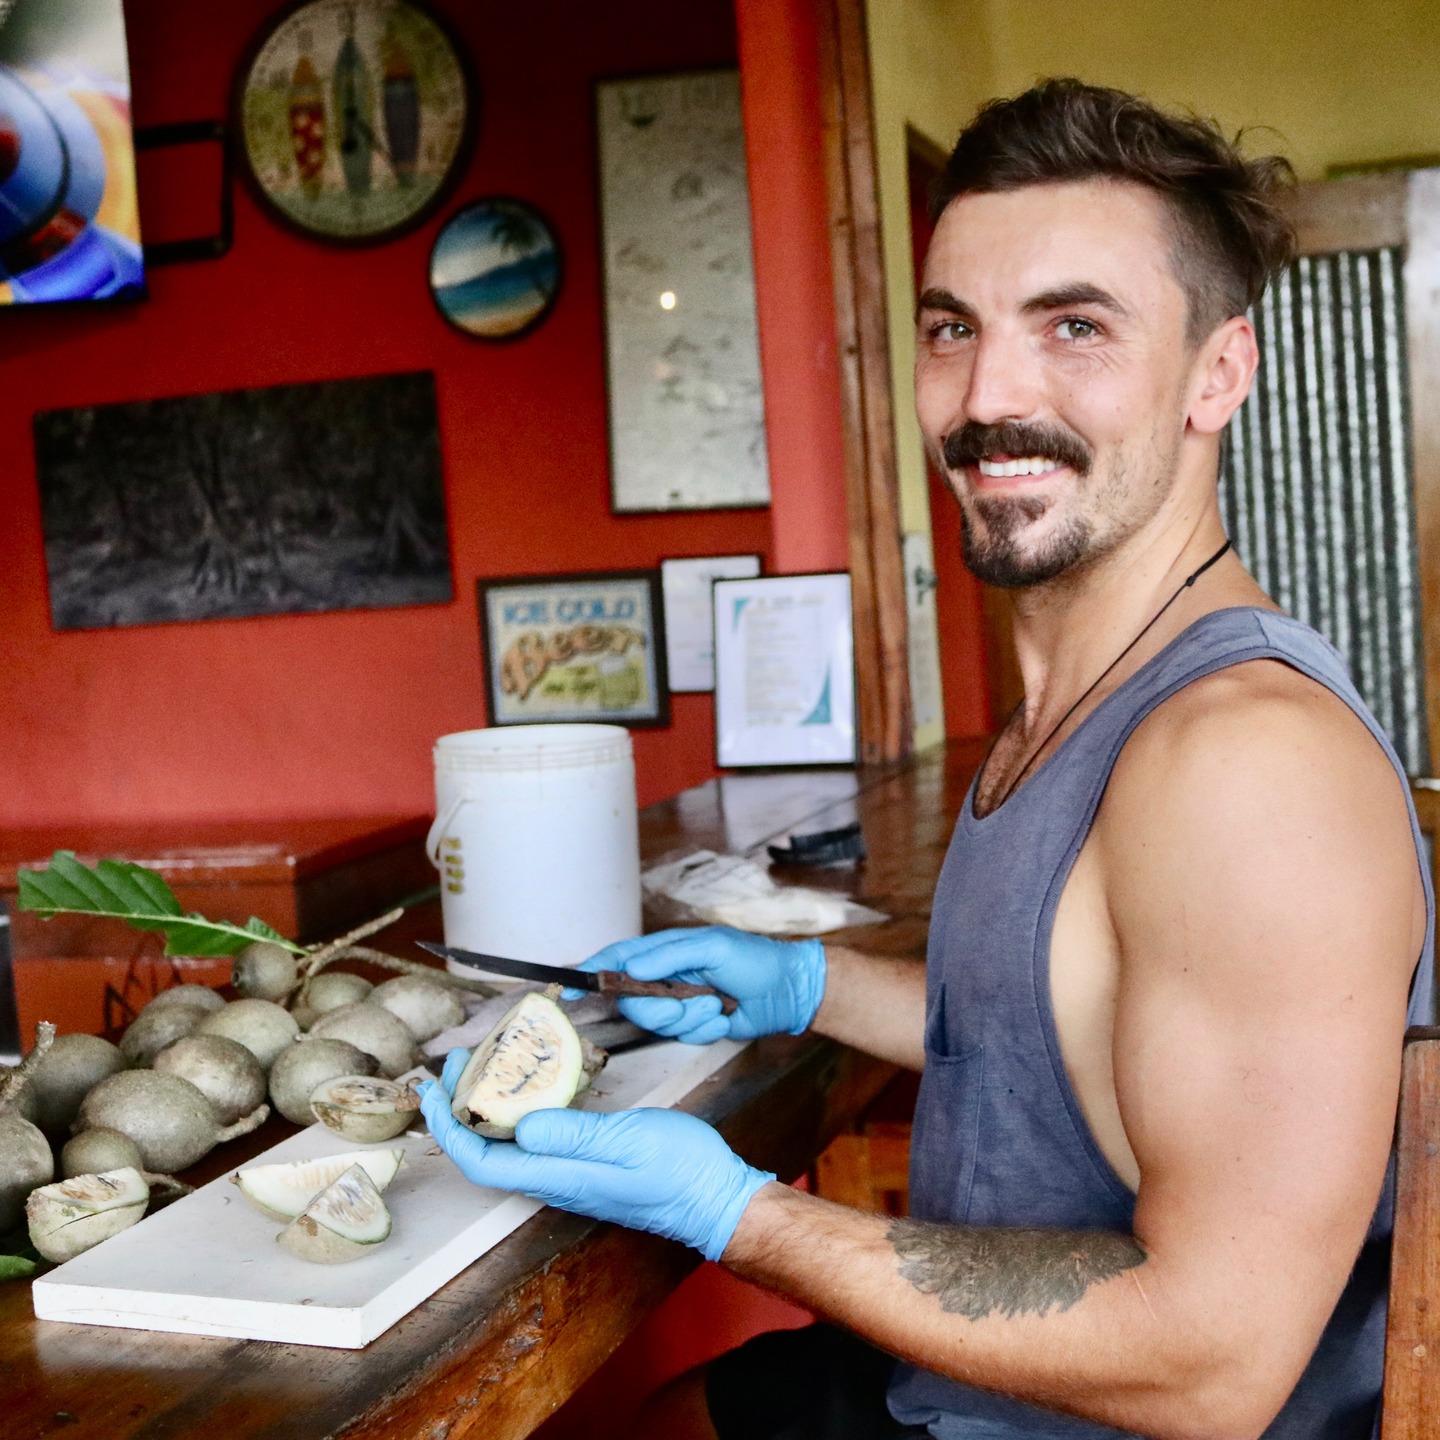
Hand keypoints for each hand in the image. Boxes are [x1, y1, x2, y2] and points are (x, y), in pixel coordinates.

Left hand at [420, 1051, 773, 1261]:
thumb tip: (521, 1125)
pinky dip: (519, 1107)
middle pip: (486, 1151)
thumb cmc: (679, 1171)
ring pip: (509, 1144)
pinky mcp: (585, 1164)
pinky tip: (530, 1083)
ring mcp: (569, 1174)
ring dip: (486, 1105)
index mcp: (557, 1176)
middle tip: (459, 1059)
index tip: (432, 1090)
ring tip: (483, 1064)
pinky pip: (536, 1139)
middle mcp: (554, 1180)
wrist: (714, 1198)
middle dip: (461, 1107)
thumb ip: (574, 1135)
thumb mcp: (628, 1141)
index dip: (448, 1128)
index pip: (480, 1161)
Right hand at [571, 927, 825, 1042]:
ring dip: (690, 1018)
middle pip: (633, 1000)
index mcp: (663, 951)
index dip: (590, 973)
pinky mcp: (693, 1026)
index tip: (566, 991)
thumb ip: (669, 956)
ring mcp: (678, 1003)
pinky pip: (683, 1036)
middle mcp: (664, 977)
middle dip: (661, 1008)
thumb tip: (630, 966)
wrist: (788, 991)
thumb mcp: (712, 948)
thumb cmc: (753, 959)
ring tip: (717, 1004)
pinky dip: (705, 1029)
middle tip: (692, 1000)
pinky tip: (725, 1017)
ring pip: (658, 1023)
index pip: (616, 960)